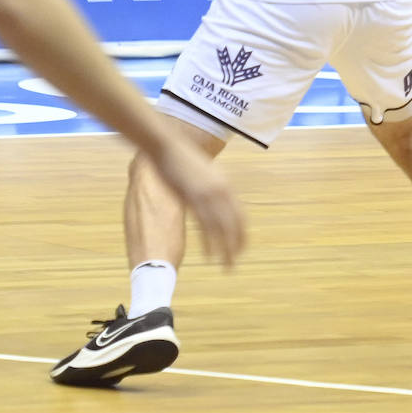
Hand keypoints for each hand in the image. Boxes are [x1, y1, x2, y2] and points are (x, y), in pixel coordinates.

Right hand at [150, 139, 244, 266]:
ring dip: (225, 250)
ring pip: (222, 229)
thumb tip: (212, 200)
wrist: (170, 146)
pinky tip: (210, 256)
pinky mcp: (194, 199)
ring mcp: (208, 195)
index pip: (240, 215)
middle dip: (236, 246)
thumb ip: (210, 188)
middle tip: (234, 263)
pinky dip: (210, 243)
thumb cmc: (184, 160)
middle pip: (234, 225)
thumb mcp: (203, 174)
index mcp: (225, 186)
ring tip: (226, 266)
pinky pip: (205, 227)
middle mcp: (221, 191)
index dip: (241, 234)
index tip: (241, 248)